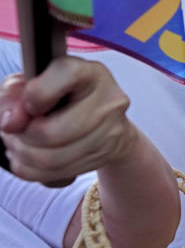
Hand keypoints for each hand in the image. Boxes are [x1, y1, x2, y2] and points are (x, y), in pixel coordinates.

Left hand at [1, 57, 136, 183]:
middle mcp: (108, 101)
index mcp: (90, 73)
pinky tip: (29, 159)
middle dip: (23, 136)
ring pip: (51, 159)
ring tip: (19, 145)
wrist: (102, 121)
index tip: (28, 104)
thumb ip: (13, 94)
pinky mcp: (105, 156)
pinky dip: (33, 170)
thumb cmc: (61, 96)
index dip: (37, 93)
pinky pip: (56, 174)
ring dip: (24, 155)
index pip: (66, 74)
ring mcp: (110, 132)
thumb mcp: (31, 83)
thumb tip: (11, 123)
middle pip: (53, 132)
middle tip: (15, 132)